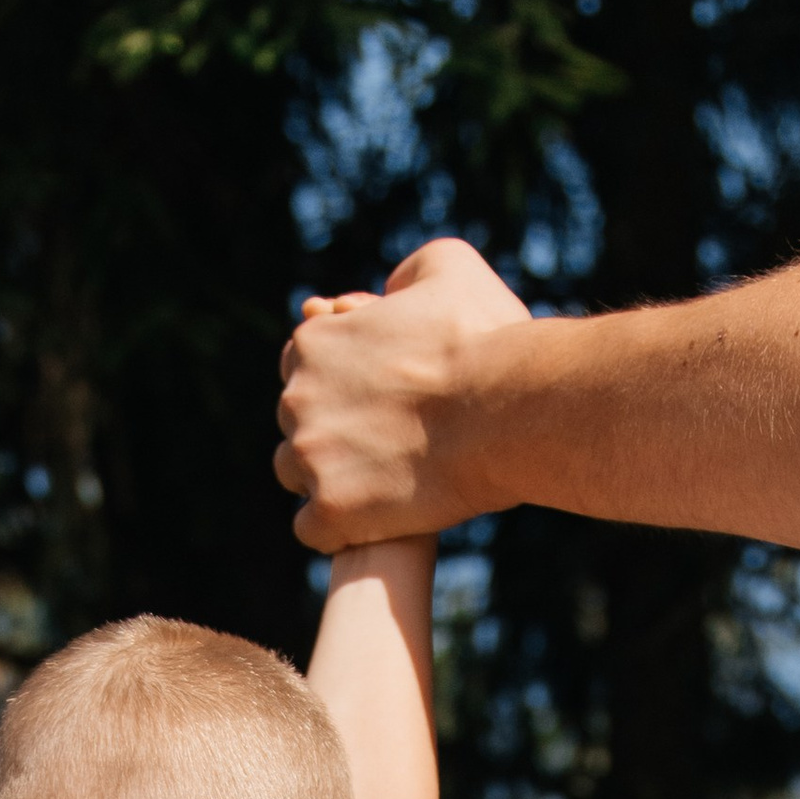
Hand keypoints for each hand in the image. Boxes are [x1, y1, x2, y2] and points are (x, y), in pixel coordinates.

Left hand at [276, 239, 532, 548]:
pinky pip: (311, 529)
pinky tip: (370, 520)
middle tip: (383, 440)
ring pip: (294, 474)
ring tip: (376, 481)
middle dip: (329, 430)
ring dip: (326, 478)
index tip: (376, 397)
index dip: (337, 383)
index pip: (299, 367)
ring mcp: (309, 457)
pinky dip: (337, 528)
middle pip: (294, 421)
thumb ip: (409, 274)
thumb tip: (391, 293)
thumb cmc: (485, 340)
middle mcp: (297, 397)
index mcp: (313, 342)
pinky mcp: (330, 511)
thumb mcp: (449, 268)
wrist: (505, 410)